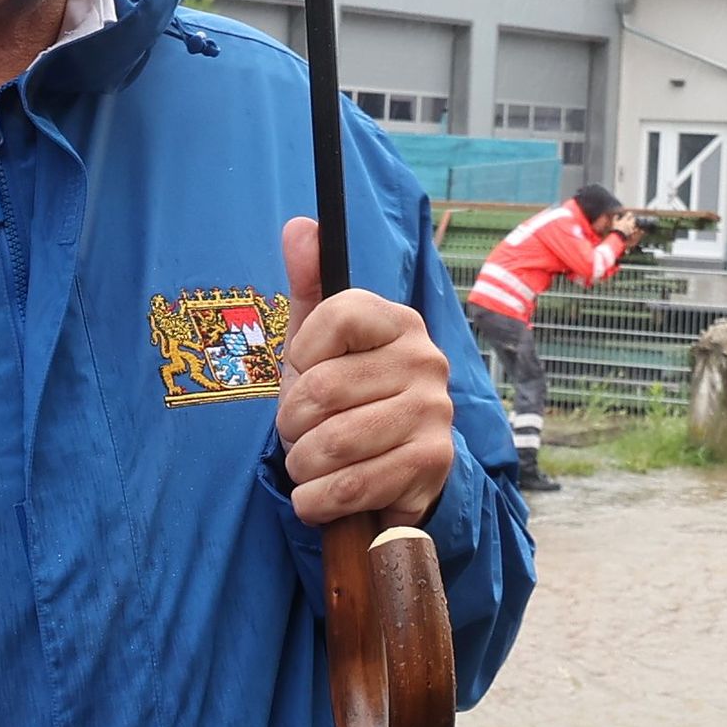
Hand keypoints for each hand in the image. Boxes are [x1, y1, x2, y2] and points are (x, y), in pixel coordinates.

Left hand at [275, 217, 460, 530]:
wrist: (396, 473)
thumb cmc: (347, 400)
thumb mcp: (319, 343)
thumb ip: (309, 284)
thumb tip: (300, 226)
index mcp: (398, 322)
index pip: (336, 314)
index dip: (301, 353)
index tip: (303, 372)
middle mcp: (426, 360)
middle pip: (322, 388)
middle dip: (291, 425)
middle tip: (299, 434)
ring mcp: (434, 412)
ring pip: (332, 443)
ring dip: (302, 466)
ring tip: (309, 465)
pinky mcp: (433, 463)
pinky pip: (352, 485)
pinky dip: (318, 501)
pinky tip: (319, 497)